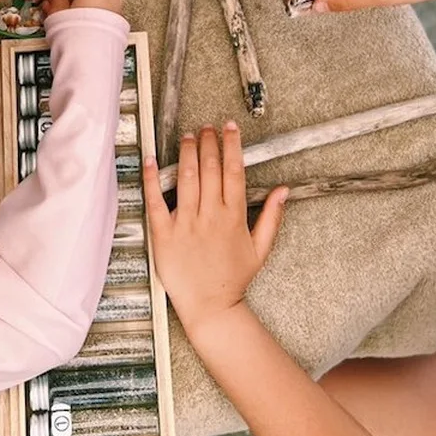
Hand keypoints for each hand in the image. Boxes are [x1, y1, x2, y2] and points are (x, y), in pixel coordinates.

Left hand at [143, 125, 286, 335]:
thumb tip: (283, 191)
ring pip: (187, 178)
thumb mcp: (260, 249)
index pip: (234, 171)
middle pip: (210, 168)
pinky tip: (152, 161)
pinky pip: (156, 201)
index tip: (230, 129)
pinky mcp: (164, 234)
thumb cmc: (233, 279)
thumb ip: (273, 217)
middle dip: (209, 142)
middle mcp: (210, 216)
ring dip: (188, 152)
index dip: (232, 145)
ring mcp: (186, 223)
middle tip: (206, 127)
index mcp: (234, 217)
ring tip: (188, 136)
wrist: (210, 308)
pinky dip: (152, 179)